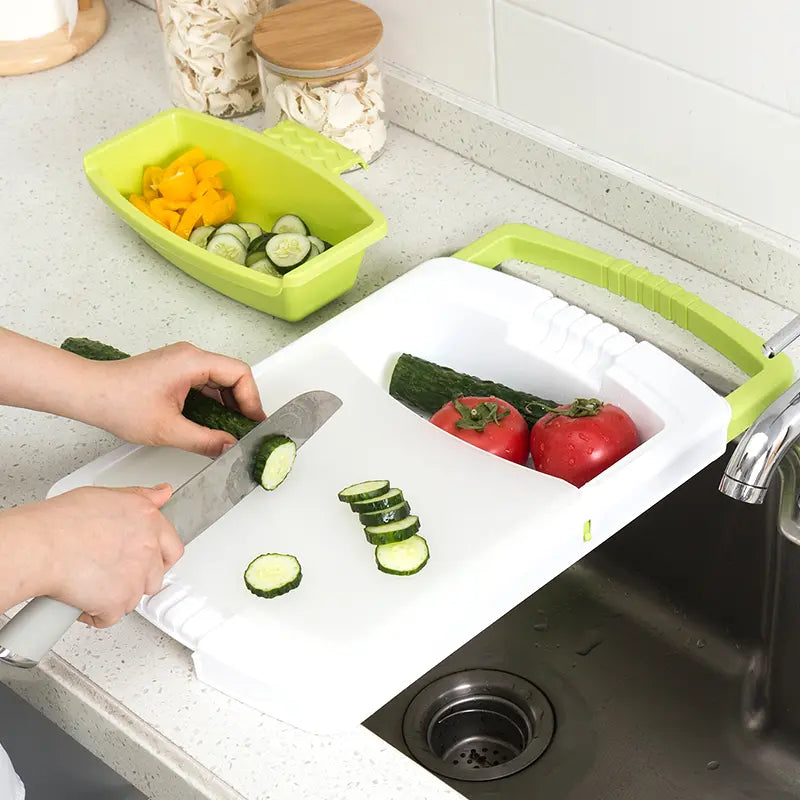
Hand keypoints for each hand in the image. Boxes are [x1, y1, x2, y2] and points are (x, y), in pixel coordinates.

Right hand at [17, 484, 182, 627]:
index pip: (173, 546)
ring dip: (117, 595)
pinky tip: (82, 599)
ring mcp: (135, 578)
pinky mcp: (118, 603)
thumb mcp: (107, 495)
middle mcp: (147, 548)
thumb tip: (163, 493)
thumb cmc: (61, 521)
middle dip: (137, 577)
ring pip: (135, 597)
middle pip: (155, 575)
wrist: (40, 547)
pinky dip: (96, 613)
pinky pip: (112, 617)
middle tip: (114, 572)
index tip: (150, 559)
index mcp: (148, 520)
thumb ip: (140, 497)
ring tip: (93, 582)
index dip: (159, 555)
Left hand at [89, 342, 265, 457]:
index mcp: (192, 362)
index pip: (239, 374)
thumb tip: (229, 447)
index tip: (254, 421)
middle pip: (232, 376)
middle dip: (242, 403)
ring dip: (227, 404)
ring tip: (230, 429)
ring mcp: (181, 362)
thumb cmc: (117, 401)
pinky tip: (211, 422)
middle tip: (246, 428)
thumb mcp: (168, 430)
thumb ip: (206, 441)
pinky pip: (204, 384)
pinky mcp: (174, 371)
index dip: (252, 399)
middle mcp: (189, 356)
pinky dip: (212, 402)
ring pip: (218, 381)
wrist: (87, 393)